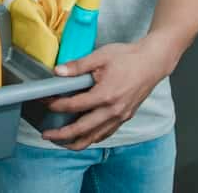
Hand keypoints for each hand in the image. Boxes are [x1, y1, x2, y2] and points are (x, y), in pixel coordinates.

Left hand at [41, 37, 173, 149]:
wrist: (152, 62)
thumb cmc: (128, 57)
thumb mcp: (100, 56)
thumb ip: (78, 66)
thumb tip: (58, 71)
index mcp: (106, 95)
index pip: (74, 105)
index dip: (56, 105)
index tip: (45, 102)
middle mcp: (113, 110)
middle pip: (82, 130)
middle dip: (61, 135)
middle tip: (46, 135)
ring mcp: (120, 116)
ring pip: (95, 137)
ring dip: (76, 142)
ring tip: (61, 142)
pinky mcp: (125, 117)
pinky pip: (105, 134)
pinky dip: (92, 138)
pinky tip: (83, 137)